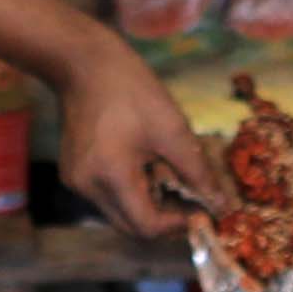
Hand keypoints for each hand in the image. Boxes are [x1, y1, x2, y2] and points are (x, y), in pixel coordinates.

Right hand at [59, 45, 229, 235]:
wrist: (83, 63)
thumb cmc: (131, 90)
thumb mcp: (172, 128)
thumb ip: (197, 171)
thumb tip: (220, 204)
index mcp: (112, 176)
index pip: (147, 226)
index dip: (178, 225)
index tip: (201, 211)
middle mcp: (88, 188)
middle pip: (132, 227)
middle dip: (164, 220)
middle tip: (190, 201)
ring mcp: (76, 182)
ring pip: (119, 215)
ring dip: (147, 207)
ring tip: (168, 179)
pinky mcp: (72, 174)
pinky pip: (106, 199)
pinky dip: (129, 194)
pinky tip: (144, 169)